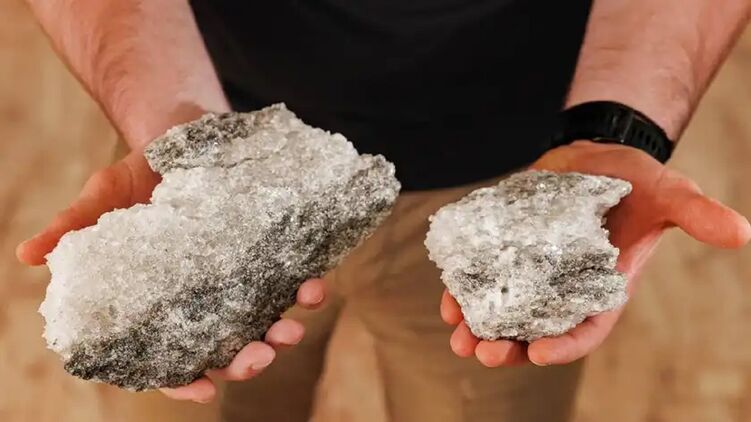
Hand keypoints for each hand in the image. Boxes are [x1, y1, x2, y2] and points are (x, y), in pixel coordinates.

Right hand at [17, 150, 325, 402]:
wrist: (187, 131)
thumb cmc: (141, 171)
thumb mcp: (104, 196)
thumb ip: (74, 226)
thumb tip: (26, 254)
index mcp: (161, 298)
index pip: (168, 353)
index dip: (183, 378)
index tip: (202, 388)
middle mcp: (204, 296)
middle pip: (226, 346)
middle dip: (244, 359)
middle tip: (256, 356)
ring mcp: (241, 279)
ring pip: (265, 322)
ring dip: (282, 334)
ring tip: (290, 328)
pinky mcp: (269, 255)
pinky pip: (292, 282)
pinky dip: (305, 291)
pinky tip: (312, 286)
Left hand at [442, 140, 750, 366]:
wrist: (593, 154)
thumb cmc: (634, 178)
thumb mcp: (666, 192)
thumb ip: (696, 213)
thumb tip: (743, 233)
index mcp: (601, 288)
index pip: (583, 329)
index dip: (562, 345)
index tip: (537, 353)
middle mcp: (562, 288)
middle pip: (534, 330)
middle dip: (508, 346)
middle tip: (482, 353)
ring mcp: (530, 272)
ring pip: (503, 312)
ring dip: (478, 329)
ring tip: (458, 338)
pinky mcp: (506, 250)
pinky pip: (482, 280)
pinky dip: (464, 293)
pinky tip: (448, 302)